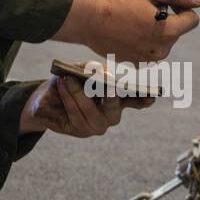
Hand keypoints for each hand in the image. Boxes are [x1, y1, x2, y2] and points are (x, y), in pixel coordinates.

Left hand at [20, 74, 155, 137]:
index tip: (151, 96)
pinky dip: (67, 98)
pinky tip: (62, 85)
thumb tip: (99, 73)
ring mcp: (96, 126)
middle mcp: (111, 116)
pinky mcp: (79, 130)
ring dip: (77, 93)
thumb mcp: (81, 70)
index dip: (143, 100)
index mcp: (118, 100)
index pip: (135, 101)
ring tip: (68, 78)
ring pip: (89, 112)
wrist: (48, 96)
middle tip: (109, 87)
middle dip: (110, 98)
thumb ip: (92, 69)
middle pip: (113, 109)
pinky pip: (74, 115)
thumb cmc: (72, 80)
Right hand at [53, 0, 199, 63]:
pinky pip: (148, 50)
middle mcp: (161, 50)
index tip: (163, 3)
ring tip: (132, 21)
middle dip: (166, 19)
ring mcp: (148, 59)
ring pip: (162, 40)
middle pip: (176, 31)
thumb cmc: (118, 1)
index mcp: (169, 32)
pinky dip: (142, 41)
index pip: (193, 20)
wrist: (88, 19)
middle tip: (141, 10)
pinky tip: (125, 32)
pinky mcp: (136, 63)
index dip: (181, 8)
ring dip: (154, 30)